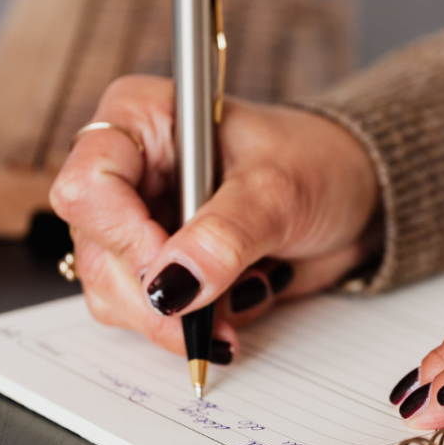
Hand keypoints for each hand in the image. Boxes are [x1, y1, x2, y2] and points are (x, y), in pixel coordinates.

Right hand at [50, 75, 378, 357]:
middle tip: (208, 314)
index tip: (175, 273)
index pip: (89, 184)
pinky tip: (241, 299)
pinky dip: (196, 324)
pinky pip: (152, 314)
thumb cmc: (319, 164)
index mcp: (144, 120)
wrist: (354, 196)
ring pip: (115, 293)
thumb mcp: (278, 191)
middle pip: (97, 251)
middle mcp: (132, 171)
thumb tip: (171, 287)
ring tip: (244, 294)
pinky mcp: (165, 265)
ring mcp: (144, 222)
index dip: (124, 237)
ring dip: (178, 317)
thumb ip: (225, 236)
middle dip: (155, 296)